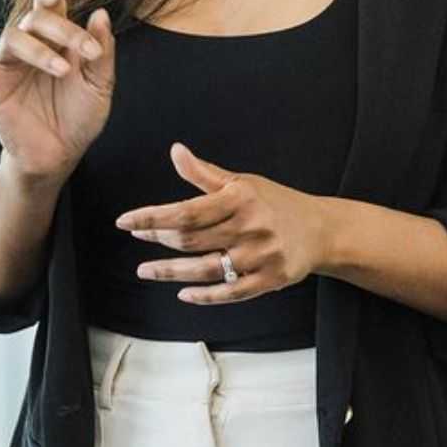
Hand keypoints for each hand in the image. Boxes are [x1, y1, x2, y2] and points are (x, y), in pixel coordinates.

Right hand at [0, 0, 115, 184]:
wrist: (61, 155)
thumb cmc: (80, 116)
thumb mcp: (100, 86)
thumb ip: (103, 52)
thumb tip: (100, 13)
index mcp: (56, 39)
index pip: (52, 4)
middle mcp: (31, 45)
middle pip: (36, 17)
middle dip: (64, 29)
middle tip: (88, 51)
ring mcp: (9, 64)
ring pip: (13, 36)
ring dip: (39, 49)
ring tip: (62, 71)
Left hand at [116, 143, 328, 303]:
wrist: (321, 229)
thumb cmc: (274, 202)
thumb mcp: (242, 182)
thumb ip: (204, 173)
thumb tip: (175, 151)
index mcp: (240, 199)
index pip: (186, 211)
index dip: (152, 217)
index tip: (125, 221)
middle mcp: (250, 227)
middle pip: (191, 240)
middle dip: (158, 239)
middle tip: (137, 238)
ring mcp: (260, 256)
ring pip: (205, 269)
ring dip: (170, 272)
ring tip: (145, 271)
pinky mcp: (269, 280)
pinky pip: (230, 292)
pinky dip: (204, 295)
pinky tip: (182, 293)